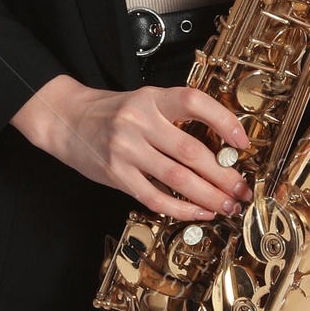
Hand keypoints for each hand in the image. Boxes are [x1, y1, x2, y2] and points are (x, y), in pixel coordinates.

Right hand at [11, 75, 253, 223]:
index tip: (243, 142)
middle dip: (223, 174)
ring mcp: (126, 150)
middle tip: (242, 189)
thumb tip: (221, 148)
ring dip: (208, 196)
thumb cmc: (112, 112)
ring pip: (177, 178)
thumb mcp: (145, 101)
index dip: (223, 121)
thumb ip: (175, 118)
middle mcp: (138, 122)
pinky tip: (200, 212)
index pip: (194, 103)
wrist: (66, 120)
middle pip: (190, 151)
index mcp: (151, 98)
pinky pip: (154, 197)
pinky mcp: (116, 175)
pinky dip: (181, 208)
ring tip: (227, 205)